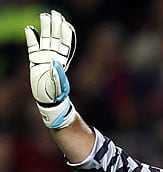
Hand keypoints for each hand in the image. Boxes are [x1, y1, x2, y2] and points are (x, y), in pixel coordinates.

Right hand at [25, 10, 76, 127]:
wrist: (47, 100)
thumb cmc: (57, 94)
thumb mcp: (60, 86)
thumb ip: (58, 74)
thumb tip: (56, 63)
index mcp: (62, 60)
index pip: (65, 43)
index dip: (65, 33)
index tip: (65, 23)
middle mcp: (54, 56)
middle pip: (55, 37)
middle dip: (56, 25)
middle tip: (55, 14)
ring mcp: (44, 56)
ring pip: (44, 38)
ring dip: (45, 27)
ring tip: (44, 16)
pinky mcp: (34, 59)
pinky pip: (32, 45)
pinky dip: (31, 37)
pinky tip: (30, 29)